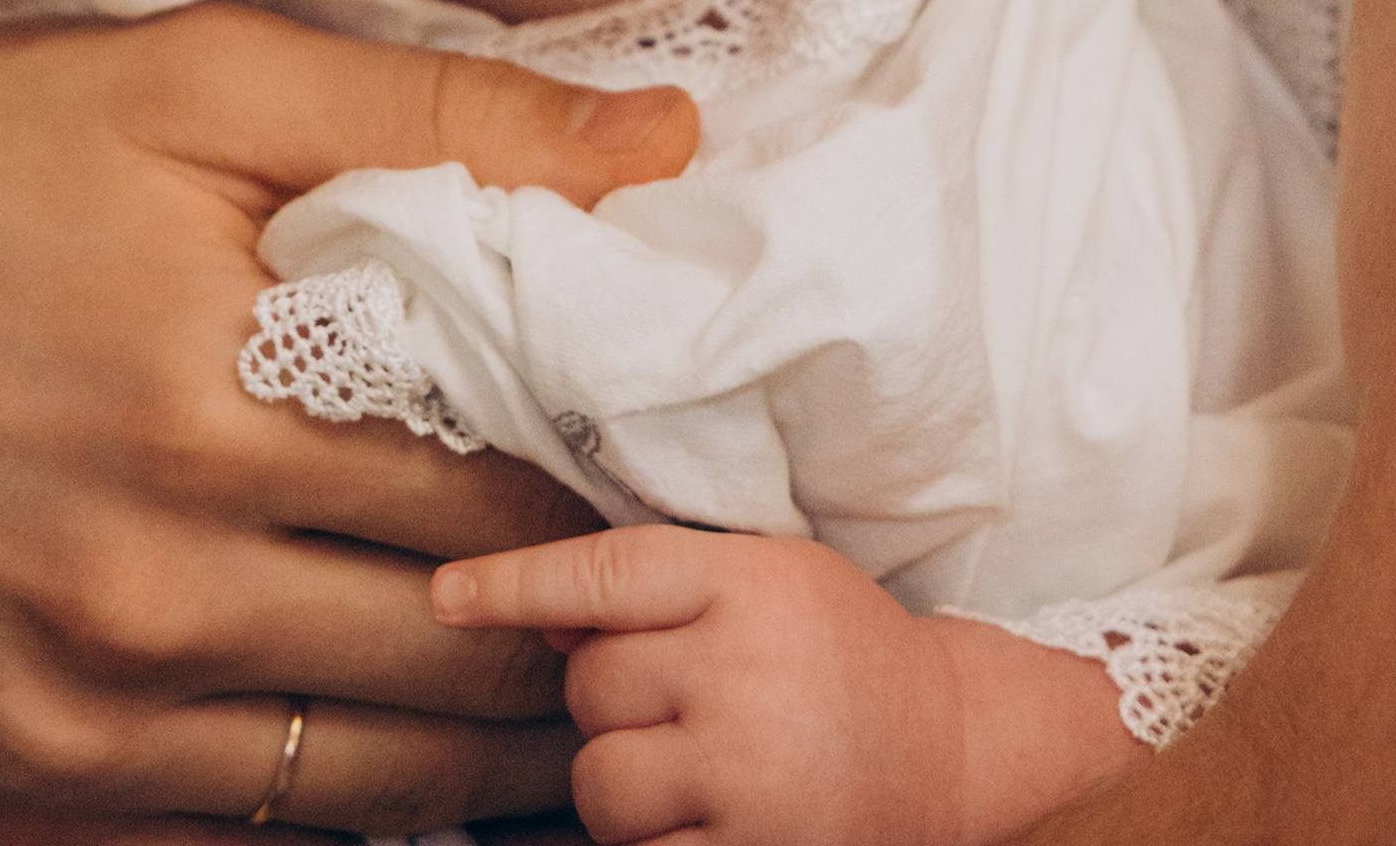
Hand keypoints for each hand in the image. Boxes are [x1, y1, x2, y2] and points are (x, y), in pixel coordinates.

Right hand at [0, 4, 695, 839]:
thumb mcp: (200, 75)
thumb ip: (443, 116)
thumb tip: (665, 146)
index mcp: (212, 407)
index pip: (502, 499)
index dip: (616, 491)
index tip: (687, 475)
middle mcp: (143, 590)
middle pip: (449, 653)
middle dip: (575, 624)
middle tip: (661, 591)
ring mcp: (66, 712)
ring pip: (364, 779)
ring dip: (491, 742)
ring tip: (578, 682)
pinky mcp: (0, 784)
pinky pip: (230, 836)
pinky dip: (342, 805)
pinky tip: (415, 752)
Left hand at [434, 525, 1142, 845]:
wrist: (950, 744)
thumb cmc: (841, 649)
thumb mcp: (766, 578)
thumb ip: (662, 590)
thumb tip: (545, 618)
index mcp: (746, 584)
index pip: (603, 575)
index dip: (513, 583)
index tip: (446, 596)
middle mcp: (742, 672)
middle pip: (589, 687)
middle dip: (609, 698)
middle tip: (678, 699)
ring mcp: (746, 770)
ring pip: (598, 782)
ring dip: (621, 780)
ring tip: (691, 765)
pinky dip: (650, 839)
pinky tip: (704, 814)